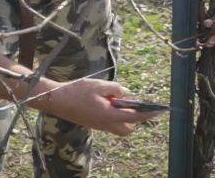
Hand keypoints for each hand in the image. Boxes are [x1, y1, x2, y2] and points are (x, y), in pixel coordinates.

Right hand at [43, 79, 160, 135]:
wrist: (56, 100)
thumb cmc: (77, 91)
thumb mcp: (99, 85)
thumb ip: (116, 89)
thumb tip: (125, 94)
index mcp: (109, 115)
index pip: (135, 117)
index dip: (147, 114)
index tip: (158, 111)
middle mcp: (106, 124)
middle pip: (127, 128)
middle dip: (133, 119)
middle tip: (129, 103)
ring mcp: (98, 126)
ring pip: (117, 127)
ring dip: (121, 116)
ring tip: (113, 98)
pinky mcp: (92, 123)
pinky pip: (108, 123)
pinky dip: (112, 114)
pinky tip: (105, 101)